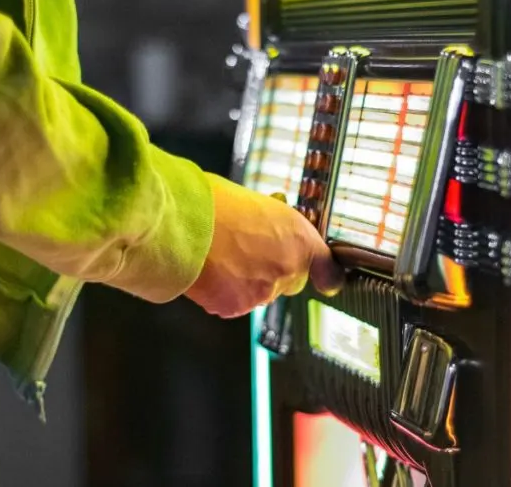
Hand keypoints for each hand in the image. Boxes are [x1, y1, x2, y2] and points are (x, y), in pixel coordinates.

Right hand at [185, 174, 343, 317]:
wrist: (182, 221)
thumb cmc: (215, 203)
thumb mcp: (260, 204)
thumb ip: (275, 226)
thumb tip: (271, 231)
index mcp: (299, 238)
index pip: (328, 269)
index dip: (326, 275)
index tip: (328, 281)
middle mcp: (287, 268)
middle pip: (290, 282)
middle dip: (274, 273)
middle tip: (247, 253)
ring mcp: (262, 292)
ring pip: (259, 294)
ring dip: (245, 282)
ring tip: (220, 256)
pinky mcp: (235, 307)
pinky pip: (233, 304)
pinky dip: (222, 292)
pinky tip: (209, 271)